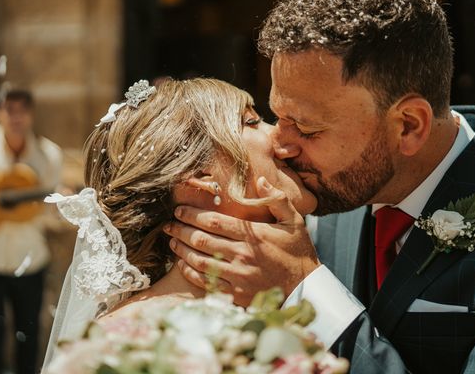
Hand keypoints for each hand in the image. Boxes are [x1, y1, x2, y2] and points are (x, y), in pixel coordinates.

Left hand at [164, 177, 319, 306]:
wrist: (305, 288)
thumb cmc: (298, 251)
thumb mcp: (294, 220)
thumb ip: (277, 198)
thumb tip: (260, 180)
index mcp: (253, 235)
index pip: (214, 221)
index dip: (192, 214)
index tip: (179, 209)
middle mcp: (243, 255)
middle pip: (202, 239)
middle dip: (181, 230)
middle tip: (168, 224)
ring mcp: (238, 276)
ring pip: (200, 261)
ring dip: (182, 250)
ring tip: (172, 241)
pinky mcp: (236, 293)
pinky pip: (206, 282)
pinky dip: (191, 272)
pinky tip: (183, 264)